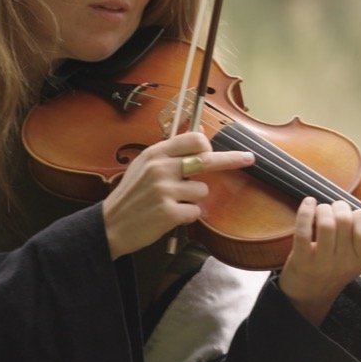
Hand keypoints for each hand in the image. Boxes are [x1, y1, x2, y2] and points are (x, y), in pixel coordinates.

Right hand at [100, 131, 253, 258]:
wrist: (110, 225)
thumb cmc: (131, 196)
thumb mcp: (144, 165)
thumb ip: (170, 153)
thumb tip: (201, 136)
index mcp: (156, 154)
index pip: (193, 140)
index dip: (208, 146)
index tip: (217, 151)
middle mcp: (161, 168)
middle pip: (207, 160)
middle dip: (232, 159)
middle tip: (250, 158)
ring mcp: (165, 190)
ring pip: (202, 191)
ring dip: (193, 199)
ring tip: (172, 203)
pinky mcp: (169, 213)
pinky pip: (196, 211)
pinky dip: (188, 216)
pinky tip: (171, 217)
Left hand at [277, 197, 360, 325]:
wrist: (310, 295)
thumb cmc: (338, 266)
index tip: (354, 213)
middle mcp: (344, 262)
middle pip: (344, 221)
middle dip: (339, 207)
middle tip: (334, 209)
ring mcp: (322, 262)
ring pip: (325, 224)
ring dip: (322, 209)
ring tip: (321, 210)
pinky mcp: (300, 260)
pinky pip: (302, 231)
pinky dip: (305, 212)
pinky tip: (308, 203)